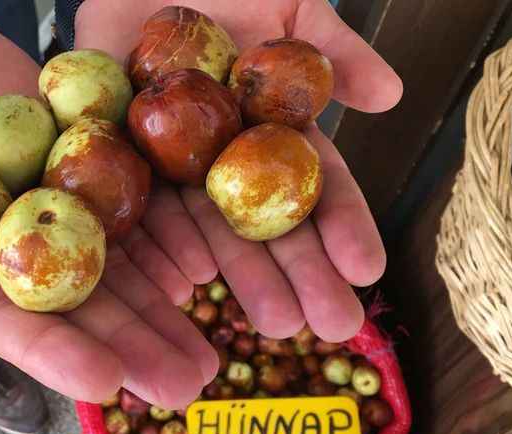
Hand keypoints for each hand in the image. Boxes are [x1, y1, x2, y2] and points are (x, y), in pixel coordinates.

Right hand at [0, 1, 214, 407]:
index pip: (9, 322)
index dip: (56, 352)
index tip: (105, 381)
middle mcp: (18, 243)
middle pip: (82, 303)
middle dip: (134, 344)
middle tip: (188, 383)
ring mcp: (57, 200)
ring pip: (119, 259)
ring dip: (167, 303)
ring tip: (215, 344)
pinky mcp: (85, 155)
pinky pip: (132, 192)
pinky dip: (168, 227)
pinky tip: (208, 260)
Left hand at [75, 0, 402, 341]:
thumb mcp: (289, 7)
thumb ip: (334, 51)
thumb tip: (391, 95)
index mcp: (271, 133)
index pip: (314, 186)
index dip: (342, 226)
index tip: (368, 269)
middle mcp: (225, 162)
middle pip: (265, 223)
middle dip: (299, 274)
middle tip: (328, 323)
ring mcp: (173, 167)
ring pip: (208, 230)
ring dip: (239, 278)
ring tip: (271, 322)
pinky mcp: (120, 161)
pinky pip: (138, 209)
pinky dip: (159, 248)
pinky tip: (182, 287)